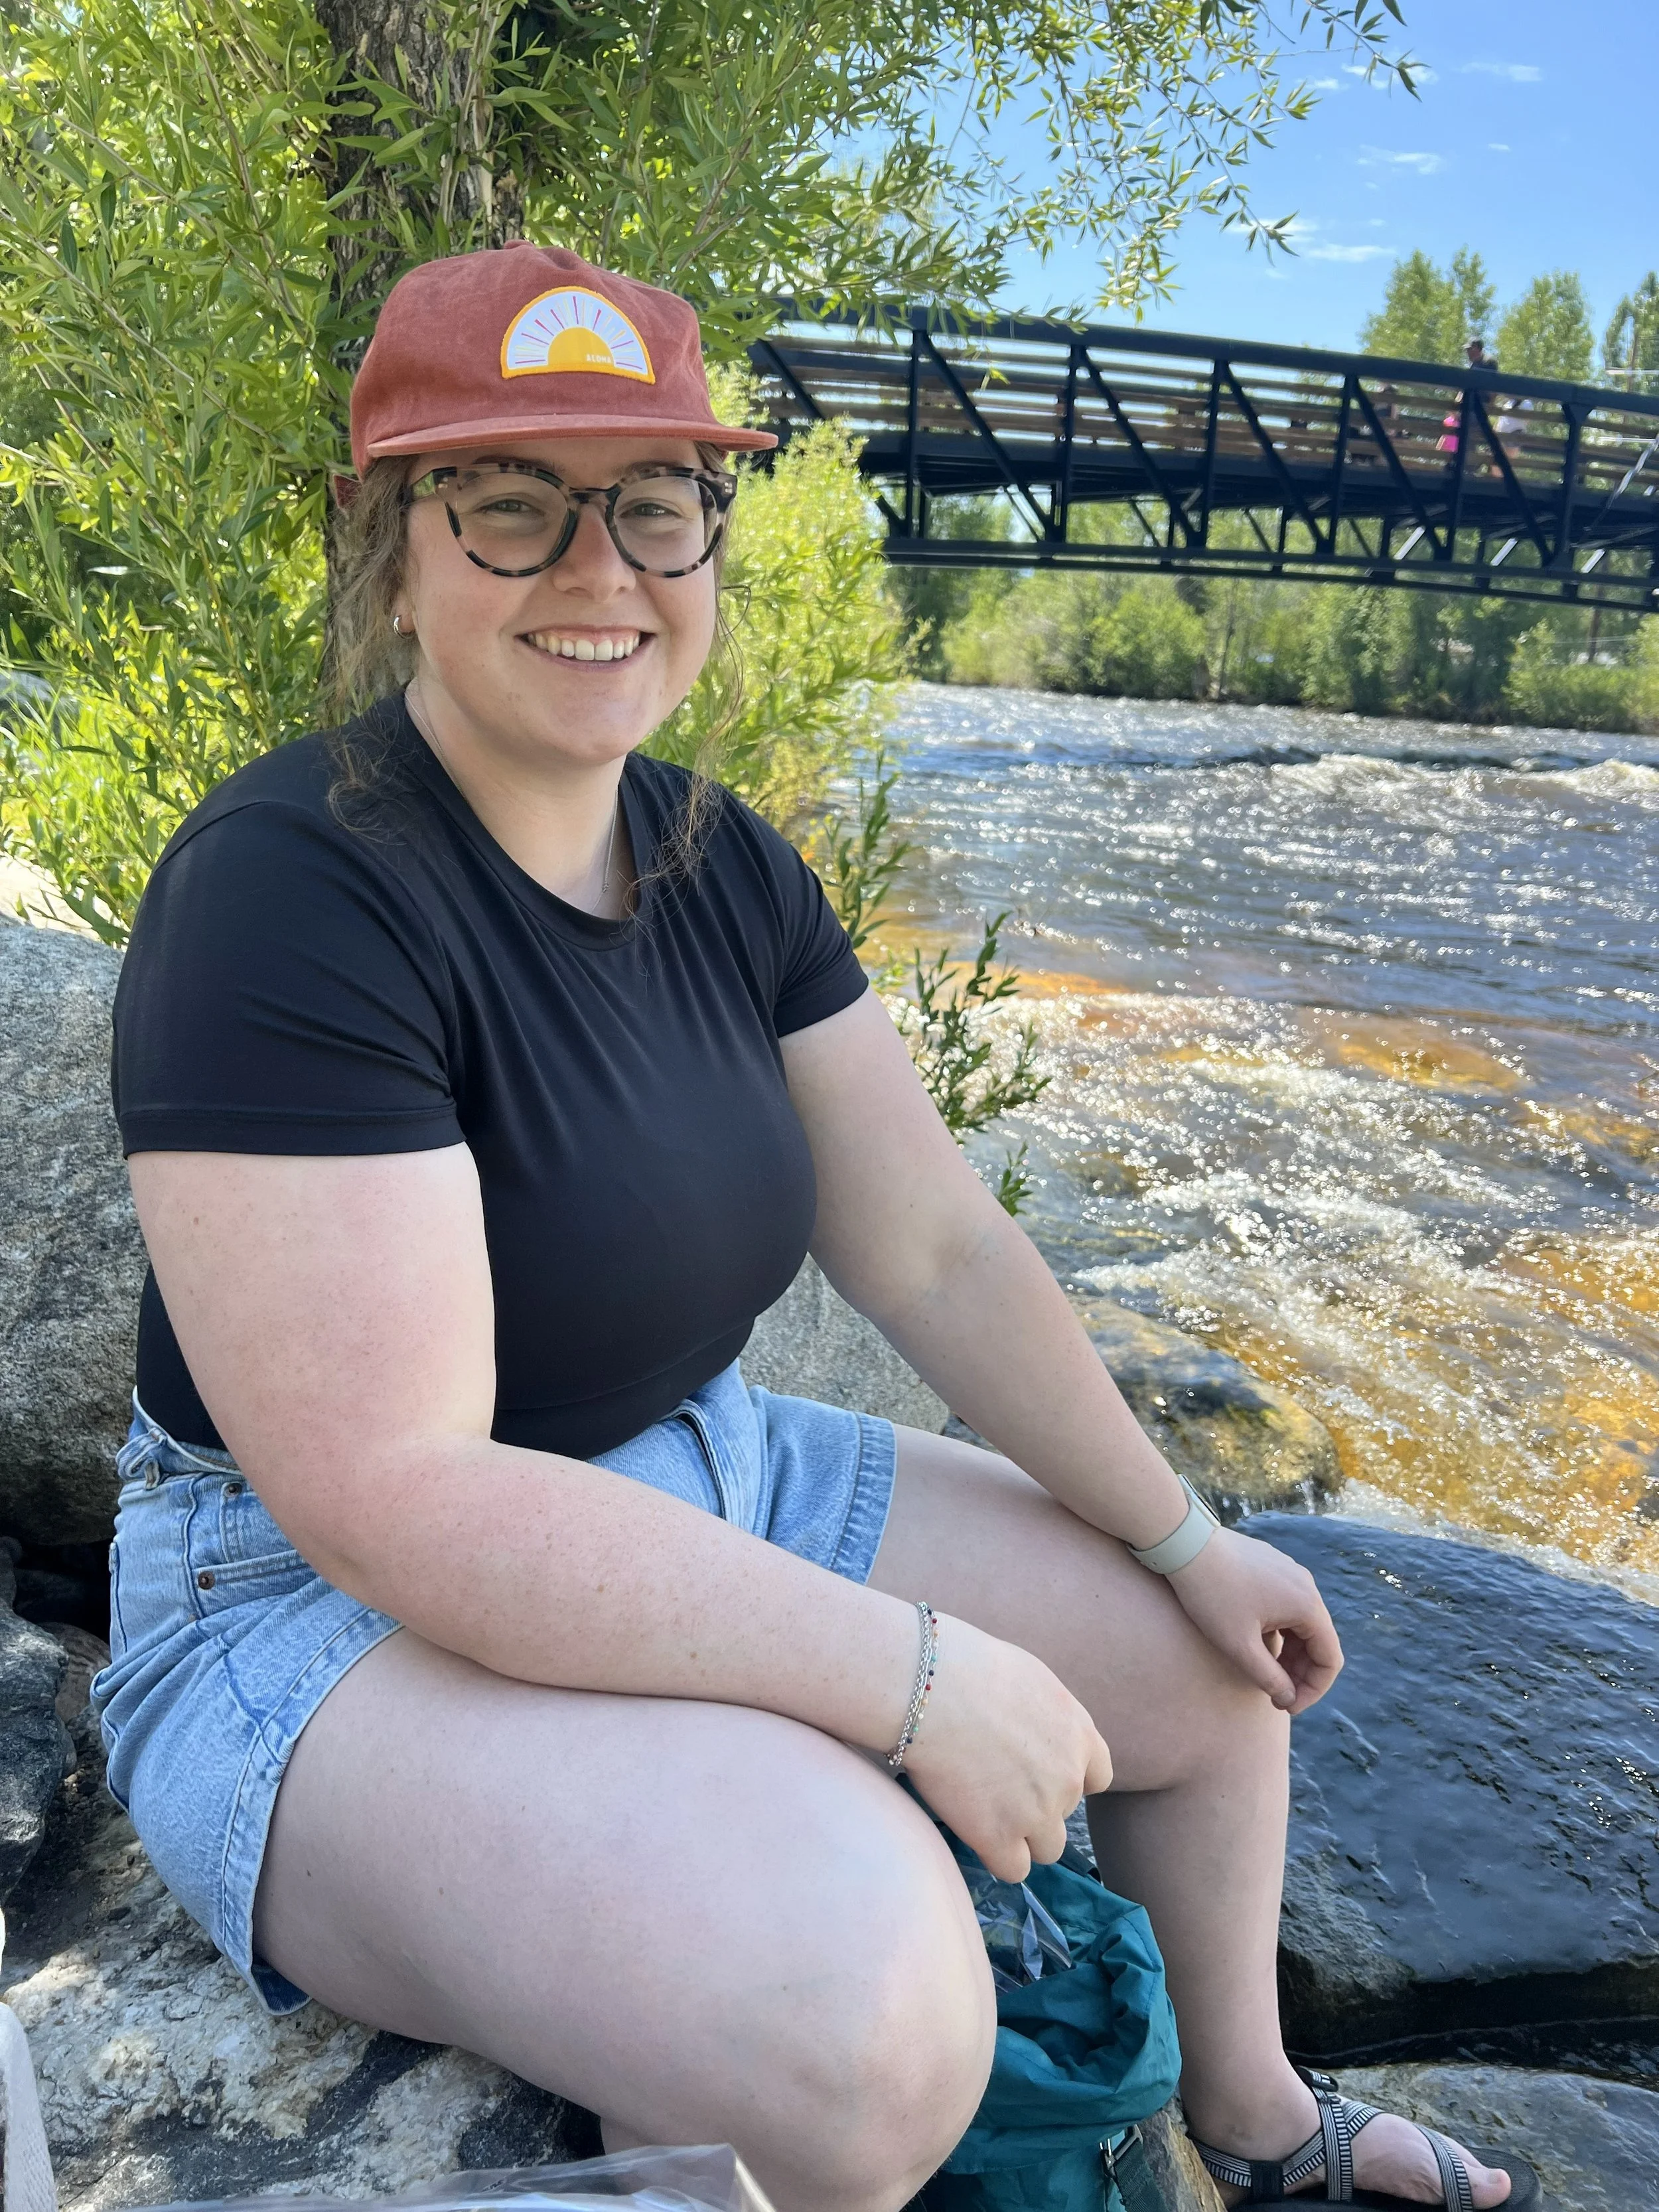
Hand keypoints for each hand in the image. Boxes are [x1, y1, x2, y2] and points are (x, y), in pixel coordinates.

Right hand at [902, 1613, 1112, 1880]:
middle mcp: (1068, 1778)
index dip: (1068, 1778)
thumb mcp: (1031, 1680)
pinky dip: (996, 1854)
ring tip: (984, 1807)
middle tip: (994, 1778)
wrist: (932, 1689)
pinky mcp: (1001, 1838)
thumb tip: (1035, 1733)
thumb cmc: (970, 1668)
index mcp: (1079, 1735)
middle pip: (1065, 1811)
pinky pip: (1014, 1869)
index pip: (1098, 1777)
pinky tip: (973, 1827)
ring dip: (1022, 1834)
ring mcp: (1038, 1813)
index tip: (1038, 1771)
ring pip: (1047, 1848)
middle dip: (1036, 1802)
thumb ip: (1047, 1719)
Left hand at [1166, 1527, 1342, 1714]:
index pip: (1329, 1659)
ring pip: (1301, 1624)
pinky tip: (1255, 1643)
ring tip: (1265, 1673)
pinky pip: (1286, 1607)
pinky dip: (1279, 1631)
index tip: (1287, 1705)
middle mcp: (1305, 1586)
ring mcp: (1289, 1573)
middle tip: (1276, 1695)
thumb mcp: (1239, 1646)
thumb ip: (1269, 1678)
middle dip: (1301, 1673)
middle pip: (1318, 1641)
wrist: (1185, 1544)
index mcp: (1307, 1605)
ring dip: (1290, 1653)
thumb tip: (1288, 1698)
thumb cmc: (1211, 1596)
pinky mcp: (1271, 1567)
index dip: (1313, 1690)